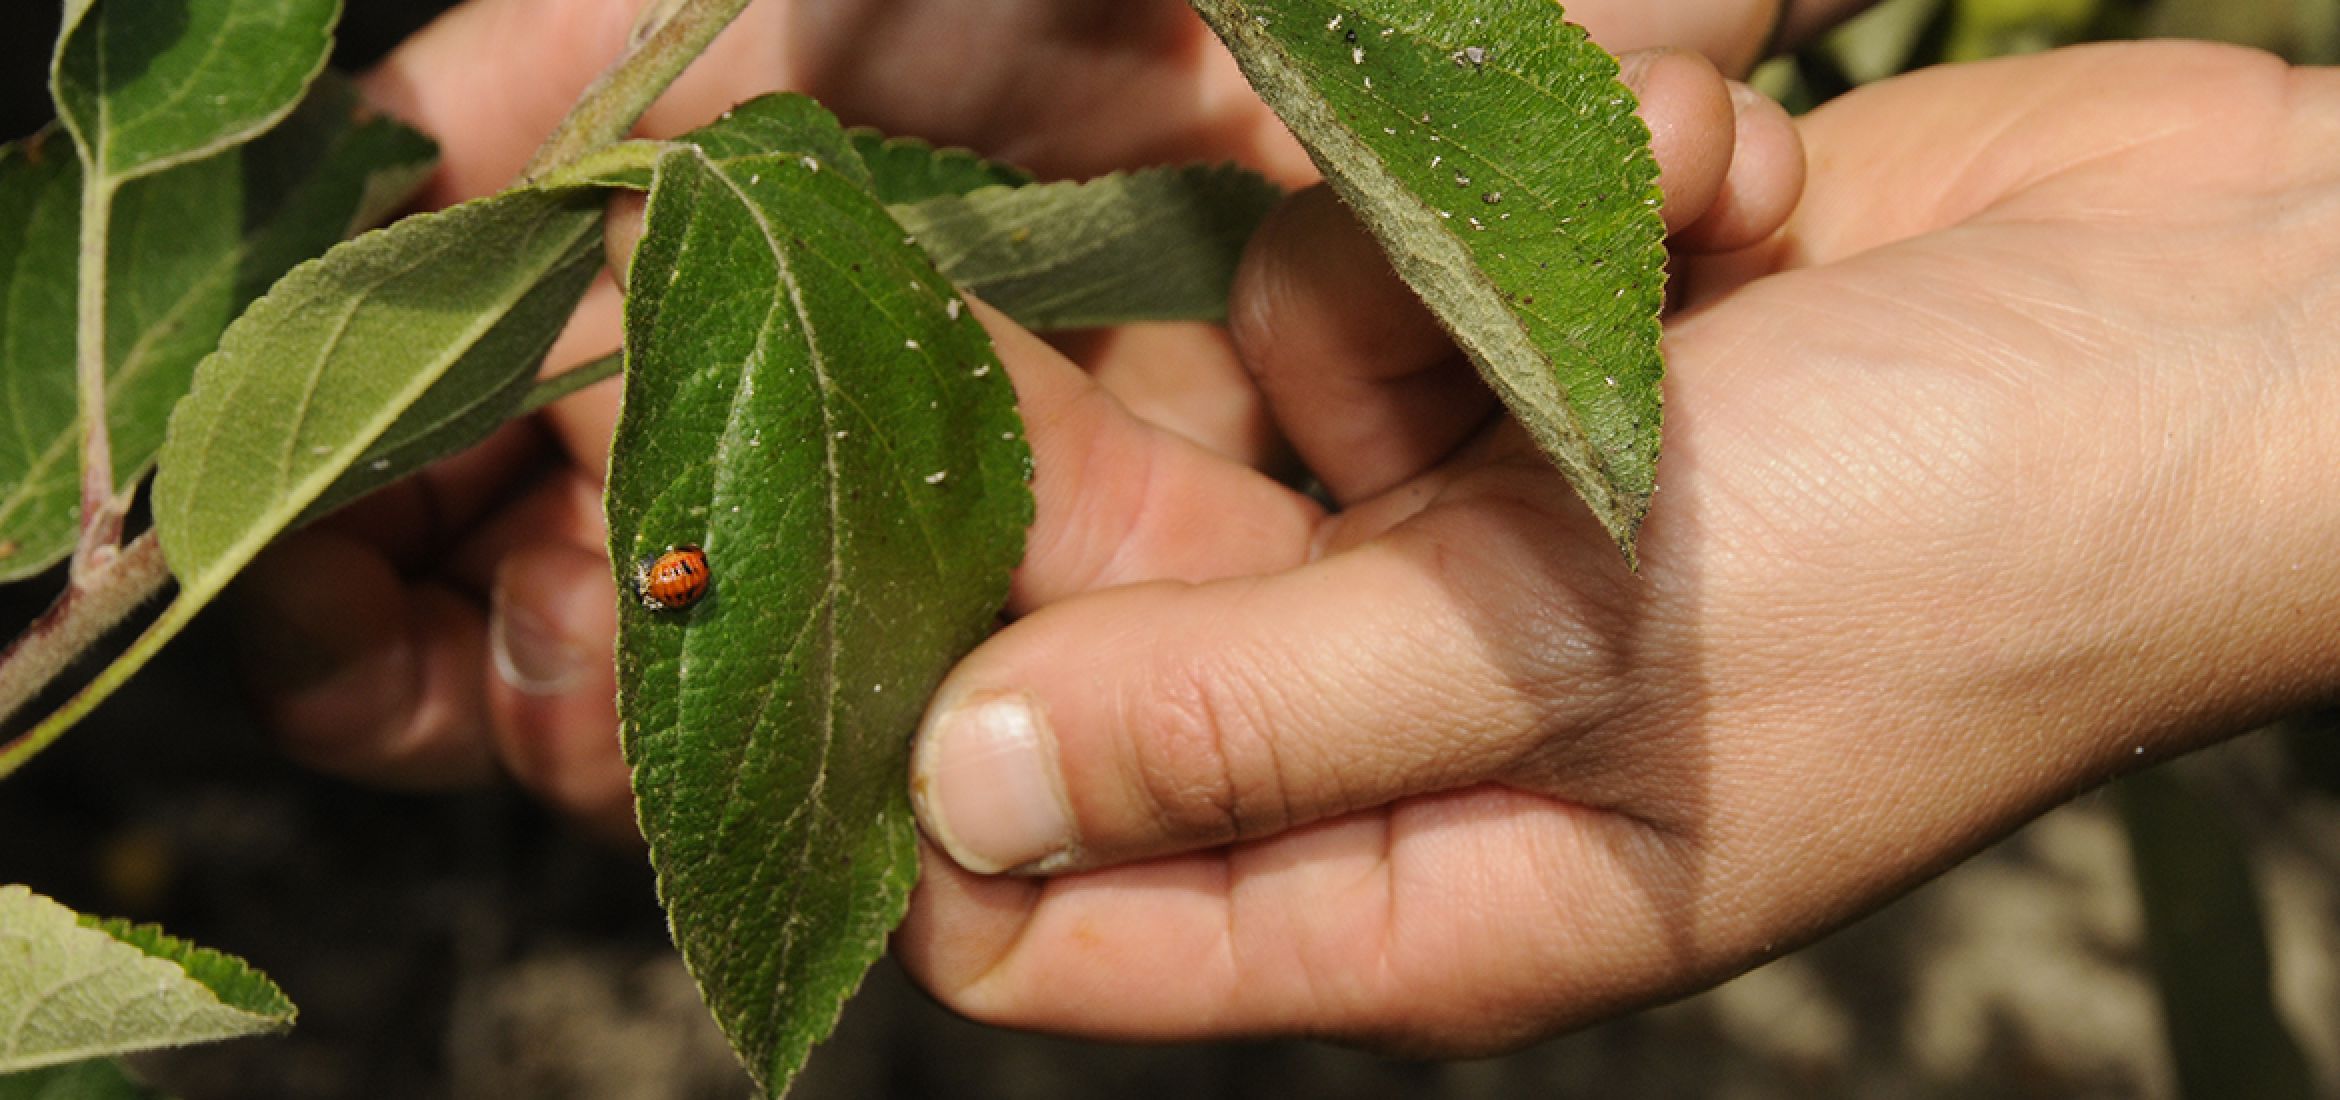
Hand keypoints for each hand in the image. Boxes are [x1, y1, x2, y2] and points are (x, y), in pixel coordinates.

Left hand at [892, 42, 2339, 1051]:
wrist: (2244, 326)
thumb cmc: (1956, 549)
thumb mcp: (1582, 656)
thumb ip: (1246, 723)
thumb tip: (948, 795)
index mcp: (1412, 882)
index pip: (1059, 912)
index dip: (937, 778)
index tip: (883, 576)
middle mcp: (1414, 717)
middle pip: (1122, 600)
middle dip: (1187, 440)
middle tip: (1317, 335)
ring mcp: (1481, 521)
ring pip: (1264, 366)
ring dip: (1445, 284)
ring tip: (1672, 280)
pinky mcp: (1548, 357)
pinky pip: (1426, 250)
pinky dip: (1575, 206)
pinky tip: (1745, 211)